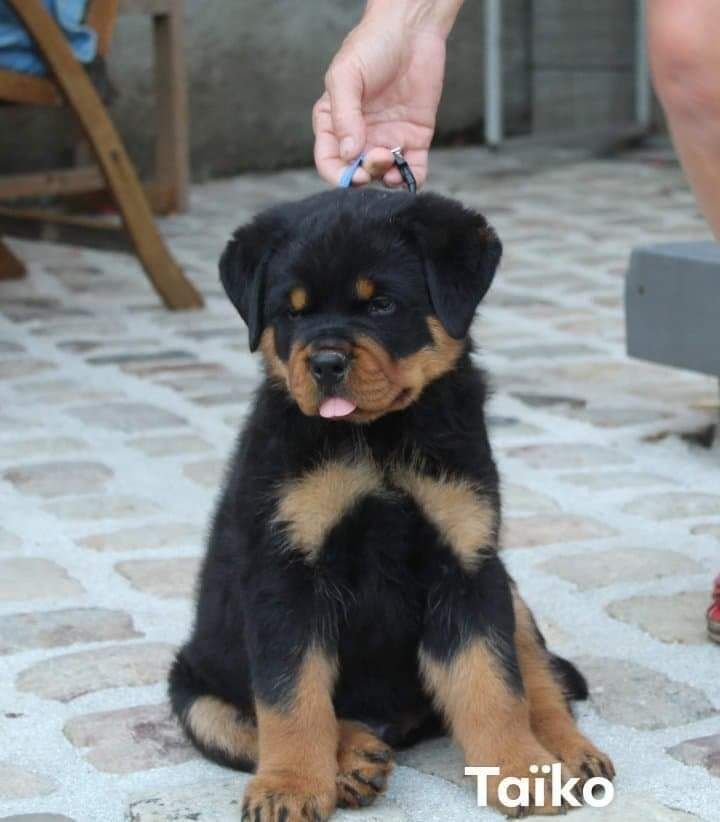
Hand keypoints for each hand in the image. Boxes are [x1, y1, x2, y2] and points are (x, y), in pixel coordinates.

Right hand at [313, 7, 449, 188]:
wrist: (411, 29)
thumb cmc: (371, 46)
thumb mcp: (346, 76)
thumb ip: (344, 115)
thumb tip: (349, 153)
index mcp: (334, 124)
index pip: (329, 162)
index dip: (338, 175)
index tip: (353, 173)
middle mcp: (359, 137)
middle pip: (357, 173)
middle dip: (365, 174)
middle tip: (378, 158)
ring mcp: (387, 139)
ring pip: (383, 176)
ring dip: (386, 178)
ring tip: (392, 162)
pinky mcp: (414, 139)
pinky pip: (412, 171)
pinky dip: (410, 180)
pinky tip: (407, 174)